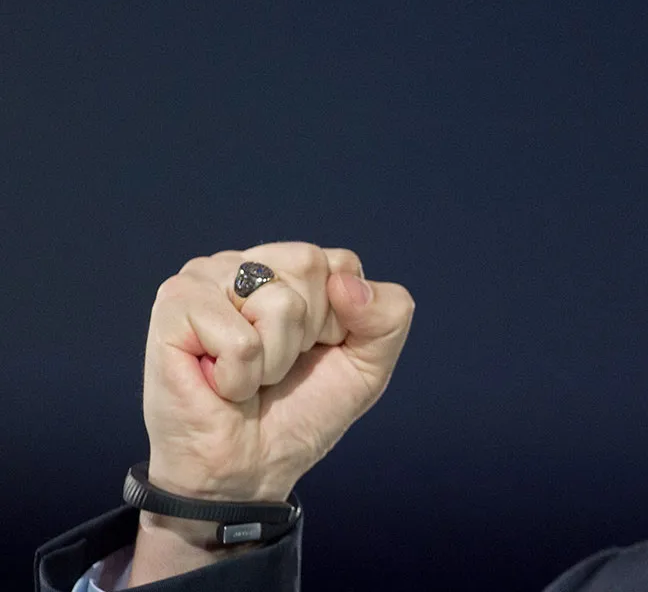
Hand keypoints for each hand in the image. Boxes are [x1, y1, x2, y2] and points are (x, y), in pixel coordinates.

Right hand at [136, 243, 412, 554]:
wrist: (248, 470)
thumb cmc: (300, 412)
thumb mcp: (369, 363)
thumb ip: (388, 314)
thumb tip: (346, 284)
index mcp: (287, 267)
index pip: (342, 264)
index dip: (342, 321)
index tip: (314, 351)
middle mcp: (244, 262)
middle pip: (311, 267)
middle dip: (307, 334)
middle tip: (275, 366)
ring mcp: (203, 277)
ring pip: (279, 302)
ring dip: (274, 359)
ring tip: (247, 375)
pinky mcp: (174, 307)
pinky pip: (241, 340)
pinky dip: (241, 376)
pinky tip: (220, 383)